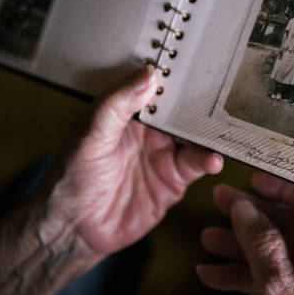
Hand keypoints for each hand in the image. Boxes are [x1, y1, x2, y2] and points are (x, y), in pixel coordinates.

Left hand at [46, 66, 222, 254]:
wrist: (75, 228)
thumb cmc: (71, 177)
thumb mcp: (90, 133)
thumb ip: (117, 104)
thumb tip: (147, 75)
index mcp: (130, 112)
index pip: (159, 87)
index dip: (177, 77)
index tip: (197, 66)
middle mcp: (152, 131)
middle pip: (185, 110)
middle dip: (203, 104)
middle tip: (222, 98)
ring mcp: (166, 154)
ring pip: (196, 136)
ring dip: (210, 132)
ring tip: (221, 129)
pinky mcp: (176, 178)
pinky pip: (198, 164)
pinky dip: (209, 160)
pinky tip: (212, 159)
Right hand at [197, 172, 293, 294]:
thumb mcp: (278, 286)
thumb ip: (261, 242)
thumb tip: (246, 207)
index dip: (285, 189)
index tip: (256, 181)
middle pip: (290, 227)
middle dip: (251, 217)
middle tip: (221, 203)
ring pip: (275, 252)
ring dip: (239, 245)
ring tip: (208, 238)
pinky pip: (270, 278)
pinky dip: (242, 274)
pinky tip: (212, 274)